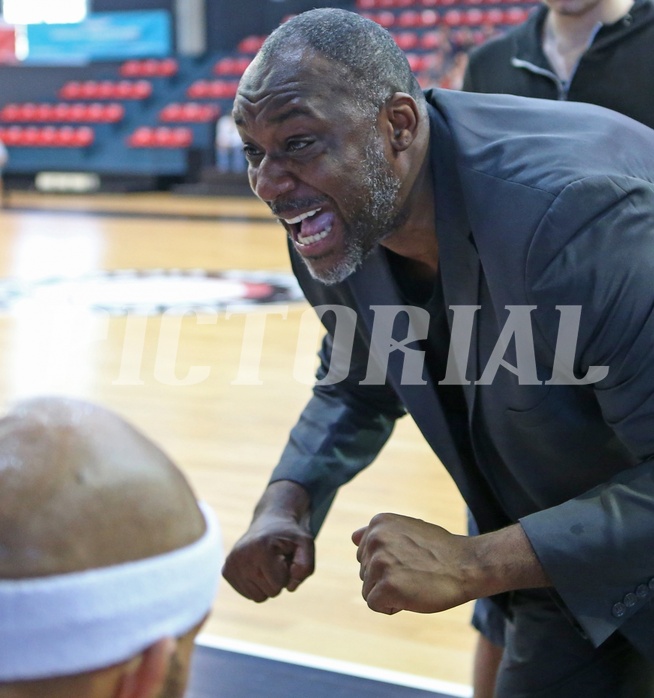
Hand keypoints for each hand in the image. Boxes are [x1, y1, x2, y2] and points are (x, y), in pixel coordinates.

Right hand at [222, 481, 314, 601]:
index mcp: (260, 547)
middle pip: (269, 593)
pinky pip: (247, 594)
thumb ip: (306, 566)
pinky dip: (256, 585)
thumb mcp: (306, 544)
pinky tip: (258, 567)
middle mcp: (241, 555)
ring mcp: (231, 563)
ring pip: (257, 597)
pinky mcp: (226, 571)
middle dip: (278, 580)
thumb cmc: (289, 535)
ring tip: (267, 563)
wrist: (270, 522)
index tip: (284, 556)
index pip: (280, 584)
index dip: (288, 573)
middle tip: (277, 559)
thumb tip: (291, 587)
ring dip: (267, 584)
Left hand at [352, 513, 474, 614]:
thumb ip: (380, 534)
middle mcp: (375, 538)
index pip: (363, 554)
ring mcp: (379, 561)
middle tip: (414, 573)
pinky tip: (411, 597)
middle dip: (386, 579)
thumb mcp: (407, 529)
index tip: (409, 560)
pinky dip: (391, 607)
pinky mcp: (386, 585)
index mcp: (378, 522)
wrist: (466, 565)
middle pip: (364, 573)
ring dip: (389, 593)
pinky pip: (374, 604)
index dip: (386, 564)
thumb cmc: (439, 550)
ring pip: (368, 590)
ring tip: (413, 583)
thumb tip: (353, 538)